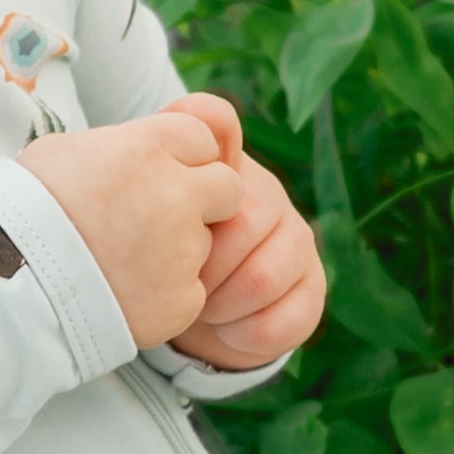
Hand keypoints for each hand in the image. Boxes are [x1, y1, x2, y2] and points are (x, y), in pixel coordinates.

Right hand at [14, 110, 245, 350]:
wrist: (11, 284)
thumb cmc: (26, 208)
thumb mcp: (64, 151)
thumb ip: (120, 145)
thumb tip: (140, 145)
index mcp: (146, 149)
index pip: (203, 136)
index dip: (184, 155)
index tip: (160, 173)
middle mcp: (175, 195)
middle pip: (228, 186)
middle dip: (205, 199)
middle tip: (161, 217)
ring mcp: (183, 251)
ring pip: (205, 243)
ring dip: (178, 250)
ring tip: (122, 260)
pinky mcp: (183, 299)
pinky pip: (190, 290)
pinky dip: (165, 293)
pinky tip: (124, 292)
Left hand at [160, 98, 324, 369]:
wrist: (191, 307)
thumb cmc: (159, 254)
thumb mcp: (141, 214)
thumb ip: (144, 171)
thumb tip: (154, 129)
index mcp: (217, 161)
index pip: (213, 121)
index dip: (193, 156)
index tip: (178, 204)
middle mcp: (264, 191)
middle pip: (240, 219)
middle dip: (198, 266)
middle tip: (176, 284)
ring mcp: (295, 238)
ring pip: (264, 276)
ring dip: (220, 304)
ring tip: (198, 308)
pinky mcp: (312, 287)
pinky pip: (288, 316)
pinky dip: (245, 333)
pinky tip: (224, 330)